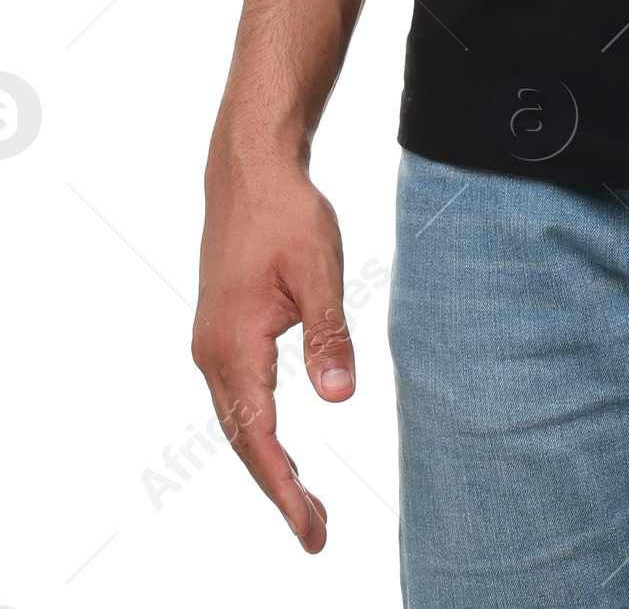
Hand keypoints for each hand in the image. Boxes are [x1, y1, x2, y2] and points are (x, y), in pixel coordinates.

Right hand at [191, 142, 353, 550]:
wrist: (249, 169)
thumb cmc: (287, 213)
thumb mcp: (319, 270)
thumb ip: (328, 333)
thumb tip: (338, 397)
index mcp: (234, 345)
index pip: (259, 436)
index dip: (284, 488)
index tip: (309, 529)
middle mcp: (213, 353)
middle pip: (244, 440)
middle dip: (279, 490)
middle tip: (316, 534)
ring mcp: (213, 344)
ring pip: (239, 422)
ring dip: (269, 465)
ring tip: (306, 504)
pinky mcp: (222, 333)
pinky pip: (239, 398)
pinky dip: (260, 432)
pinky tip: (282, 449)